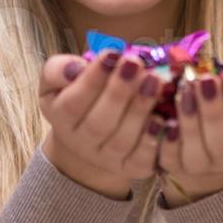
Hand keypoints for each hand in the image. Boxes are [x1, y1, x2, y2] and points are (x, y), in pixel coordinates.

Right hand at [39, 51, 163, 198]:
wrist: (90, 136)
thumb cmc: (79, 96)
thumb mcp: (57, 80)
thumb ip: (58, 70)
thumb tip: (76, 68)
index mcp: (60, 119)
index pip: (72, 103)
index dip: (92, 79)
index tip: (112, 54)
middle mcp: (81, 144)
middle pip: (99, 124)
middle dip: (119, 92)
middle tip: (136, 64)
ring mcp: (107, 159)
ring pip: (122, 141)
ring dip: (140, 110)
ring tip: (154, 81)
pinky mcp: (132, 168)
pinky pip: (142, 160)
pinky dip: (153, 140)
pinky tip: (164, 119)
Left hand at [157, 74, 222, 205]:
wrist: (212, 148)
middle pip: (222, 143)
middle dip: (213, 111)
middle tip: (204, 81)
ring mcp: (202, 166)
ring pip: (196, 153)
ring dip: (190, 123)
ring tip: (185, 93)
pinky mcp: (177, 167)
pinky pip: (171, 160)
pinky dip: (168, 143)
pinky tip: (166, 122)